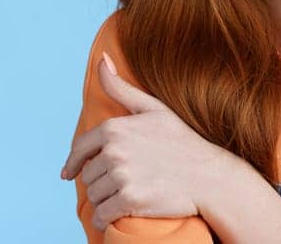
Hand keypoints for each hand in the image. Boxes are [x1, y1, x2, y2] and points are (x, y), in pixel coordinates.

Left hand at [60, 52, 239, 230]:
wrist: (211, 176)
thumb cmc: (183, 142)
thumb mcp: (153, 109)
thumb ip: (121, 87)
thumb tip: (101, 61)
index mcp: (115, 128)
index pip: (80, 150)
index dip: (73, 164)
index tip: (69, 174)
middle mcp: (115, 151)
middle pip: (88, 176)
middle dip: (99, 182)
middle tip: (120, 183)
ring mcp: (123, 176)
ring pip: (94, 196)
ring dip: (103, 201)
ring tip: (122, 197)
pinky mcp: (131, 200)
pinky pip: (102, 214)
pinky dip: (104, 219)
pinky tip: (114, 215)